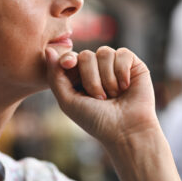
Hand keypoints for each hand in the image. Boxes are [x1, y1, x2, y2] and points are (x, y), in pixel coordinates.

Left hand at [45, 46, 159, 147]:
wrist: (126, 130)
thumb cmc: (96, 120)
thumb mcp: (68, 101)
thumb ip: (55, 76)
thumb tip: (48, 50)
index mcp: (79, 78)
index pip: (70, 58)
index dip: (68, 59)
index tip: (68, 64)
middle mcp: (97, 70)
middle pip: (86, 55)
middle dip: (90, 78)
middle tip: (99, 98)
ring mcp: (114, 66)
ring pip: (104, 53)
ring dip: (107, 78)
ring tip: (113, 95)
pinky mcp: (133, 65)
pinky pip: (123, 53)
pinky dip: (122, 71)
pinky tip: (125, 87)